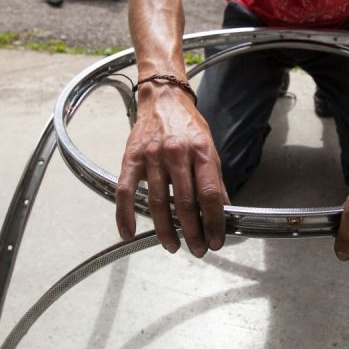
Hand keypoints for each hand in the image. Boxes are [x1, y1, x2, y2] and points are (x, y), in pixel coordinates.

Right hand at [115, 87, 226, 255]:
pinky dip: (125, 216)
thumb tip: (224, 210)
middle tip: (198, 249)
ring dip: (165, 230)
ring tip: (173, 245)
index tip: (216, 240)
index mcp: (201, 151)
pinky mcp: (131, 158)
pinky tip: (129, 233)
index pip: (209, 194)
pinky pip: (125, 192)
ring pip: (157, 202)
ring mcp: (151, 156)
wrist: (163, 99)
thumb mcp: (210, 148)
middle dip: (192, 232)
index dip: (214, 222)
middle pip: (184, 203)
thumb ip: (214, 180)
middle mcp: (176, 153)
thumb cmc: (188, 125)